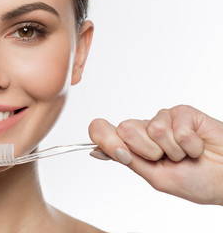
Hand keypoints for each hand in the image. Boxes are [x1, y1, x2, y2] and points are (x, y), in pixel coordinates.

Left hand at [89, 105, 222, 204]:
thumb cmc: (194, 181)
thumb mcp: (155, 177)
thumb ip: (129, 161)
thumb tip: (96, 151)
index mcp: (134, 146)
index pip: (106, 132)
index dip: (102, 135)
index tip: (106, 140)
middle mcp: (145, 129)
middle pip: (125, 128)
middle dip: (148, 152)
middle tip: (166, 159)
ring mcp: (163, 119)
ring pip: (153, 129)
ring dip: (173, 151)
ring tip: (184, 154)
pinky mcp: (182, 112)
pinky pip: (176, 127)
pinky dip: (189, 145)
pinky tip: (196, 146)